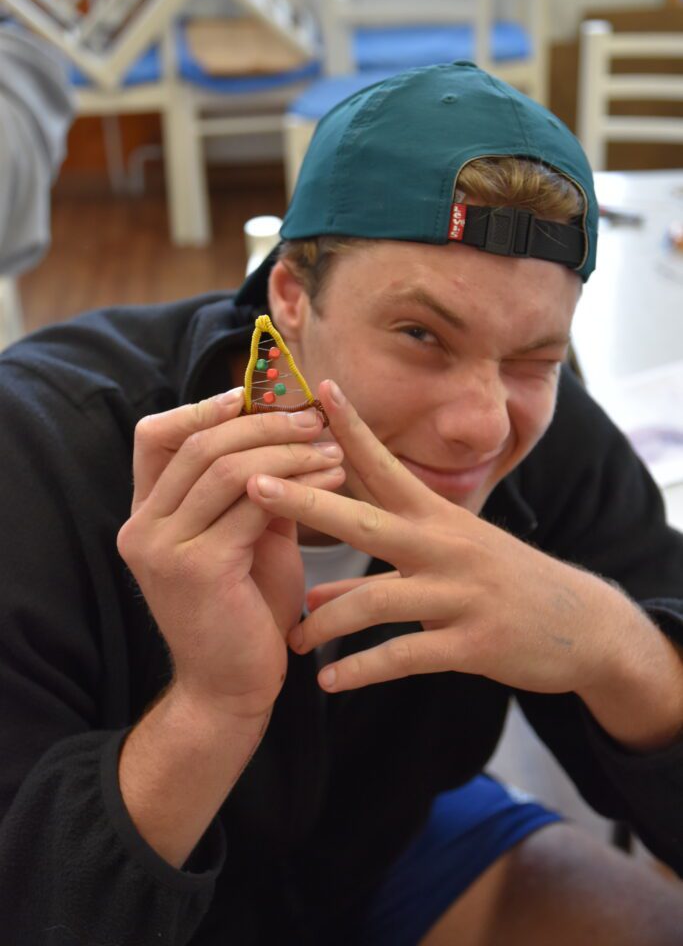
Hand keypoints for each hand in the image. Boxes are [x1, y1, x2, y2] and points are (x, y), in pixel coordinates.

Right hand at [116, 389, 344, 719]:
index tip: (253, 396)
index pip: (155, 436)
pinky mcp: (195, 568)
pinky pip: (251, 504)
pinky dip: (298, 482)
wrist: (232, 690)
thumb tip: (288, 427)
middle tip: (313, 418)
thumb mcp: (246, 536)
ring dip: (287, 449)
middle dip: (263, 423)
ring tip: (331, 446)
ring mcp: (162, 548)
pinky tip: (333, 478)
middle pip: (198, 443)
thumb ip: (255, 486)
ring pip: (226, 467)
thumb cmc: (245, 611)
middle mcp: (141, 526)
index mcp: (146, 514)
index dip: (202, 407)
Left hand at [246, 380, 633, 697]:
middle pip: (364, 520)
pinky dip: (362, 669)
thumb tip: (314, 592)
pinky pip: (405, 655)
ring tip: (291, 640)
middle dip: (306, 502)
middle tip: (251, 485)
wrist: (584, 626)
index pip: (386, 466)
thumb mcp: (448, 564)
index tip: (318, 390)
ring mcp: (461, 592)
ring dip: (325, 622)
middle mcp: (446, 545)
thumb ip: (378, 575)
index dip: (351, 428)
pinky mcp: (474, 642)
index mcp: (439, 517)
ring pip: (376, 600)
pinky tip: (330, 681)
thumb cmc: (504, 583)